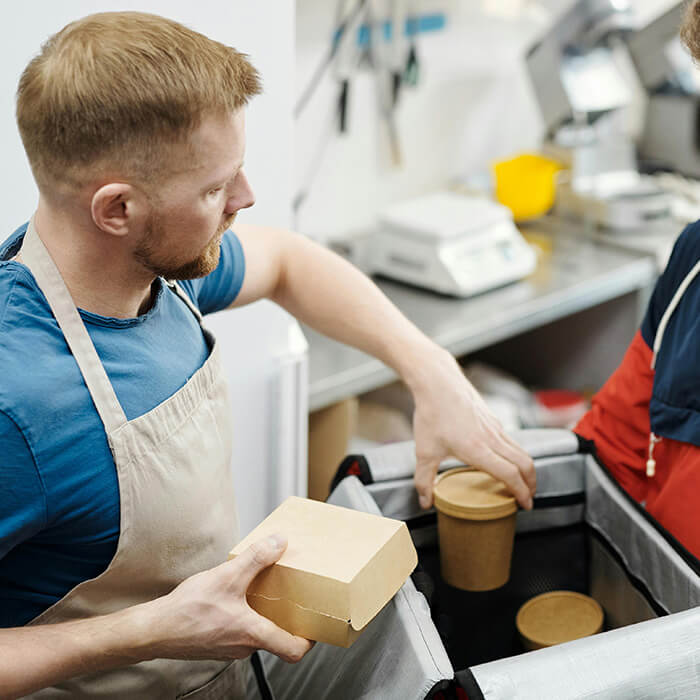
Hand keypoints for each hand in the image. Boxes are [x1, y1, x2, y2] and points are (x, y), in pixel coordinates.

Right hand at [146, 534, 312, 663]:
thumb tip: (279, 543)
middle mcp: (244, 646)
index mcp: (253, 634)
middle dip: (286, 618)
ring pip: (256, 633)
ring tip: (263, 591)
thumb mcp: (227, 577)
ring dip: (263, 614)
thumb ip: (256, 558)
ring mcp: (229, 647)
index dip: (309, 640)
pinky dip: (244, 614)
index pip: (293, 650)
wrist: (153, 630)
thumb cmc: (186, 612)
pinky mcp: (216, 643)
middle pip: (277, 638)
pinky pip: (239, 630)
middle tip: (294, 598)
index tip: (317, 626)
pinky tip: (235, 596)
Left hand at [410, 349, 534, 509]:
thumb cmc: (432, 413)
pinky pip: (511, 441)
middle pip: (525, 464)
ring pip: (521, 451)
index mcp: (478, 449)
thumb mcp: (424, 452)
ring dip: (526, 469)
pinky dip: (516, 455)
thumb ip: (424, 480)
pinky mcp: (492, 420)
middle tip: (528, 498)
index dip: (522, 493)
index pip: (510, 475)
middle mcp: (492, 438)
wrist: (437, 382)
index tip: (526, 505)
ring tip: (521, 482)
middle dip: (532, 484)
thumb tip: (426, 502)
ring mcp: (495, 427)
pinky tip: (504, 460)